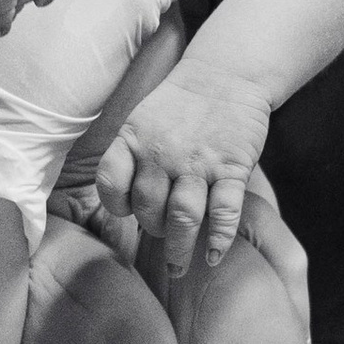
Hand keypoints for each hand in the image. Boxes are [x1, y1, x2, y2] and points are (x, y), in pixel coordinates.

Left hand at [94, 55, 273, 276]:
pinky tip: (214, 255)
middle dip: (152, 229)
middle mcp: (163, 153)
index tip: (128, 213)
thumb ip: (129, 156)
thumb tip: (124, 204)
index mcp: (134, 140)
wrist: (226, 75)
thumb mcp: (141, 120)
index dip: (117, 205)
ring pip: (183, 217)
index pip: (111, 184)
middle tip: (162, 236)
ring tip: (177, 268)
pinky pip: (224, 210)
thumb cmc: (179, 106)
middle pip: (148, 208)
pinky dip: (219, 237)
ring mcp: (199, 163)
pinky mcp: (232, 168)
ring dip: (179, 247)